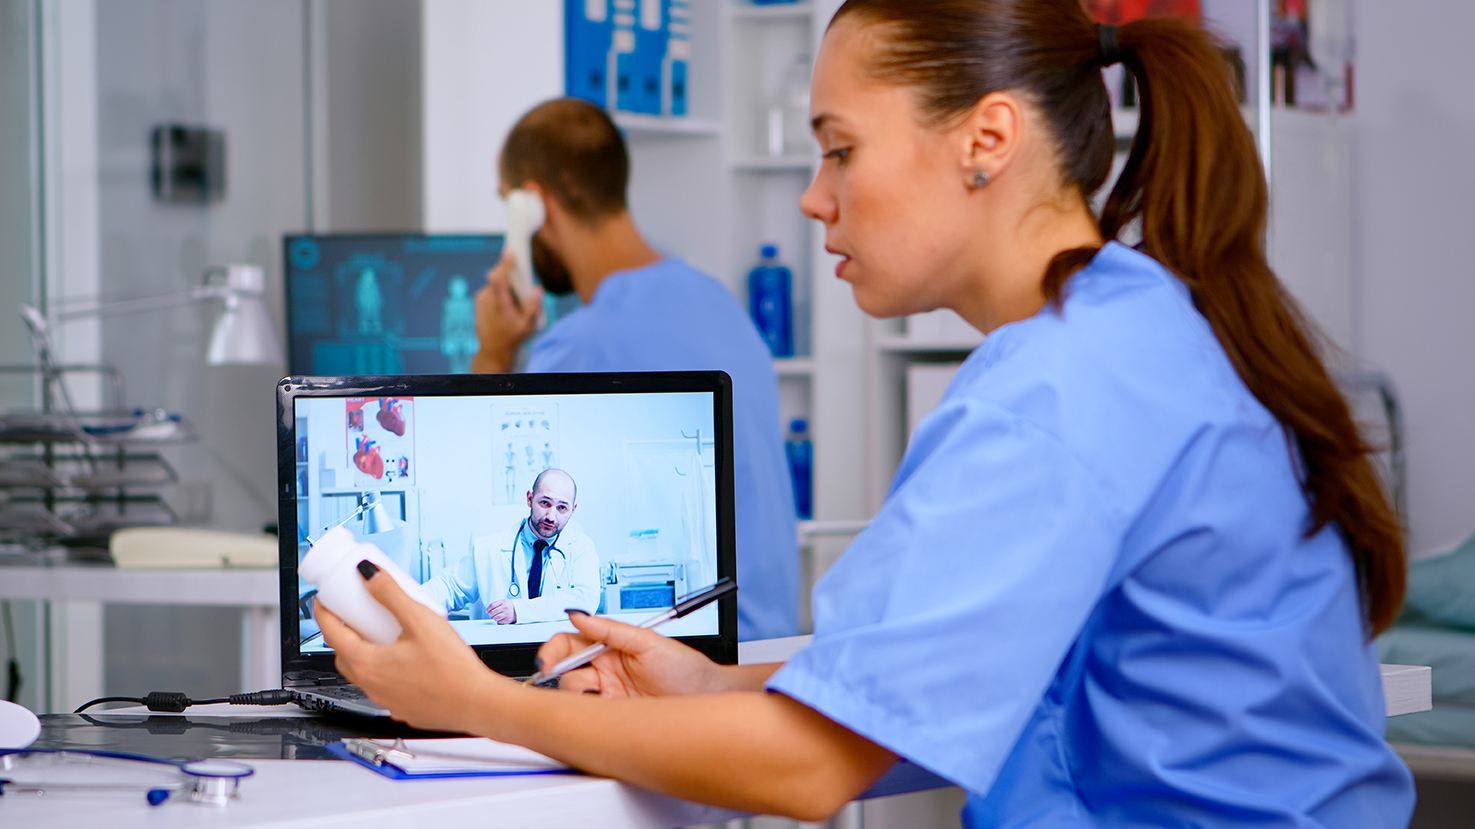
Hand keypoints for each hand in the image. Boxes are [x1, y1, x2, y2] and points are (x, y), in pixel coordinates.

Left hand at [316, 568, 506, 731]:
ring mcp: (386, 700)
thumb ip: (391, 595)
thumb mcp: (420, 620)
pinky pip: (385, 686)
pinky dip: (385, 670)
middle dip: (342, 633)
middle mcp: (372, 686)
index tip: (323, 601)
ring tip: (382, 634)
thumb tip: (369, 575)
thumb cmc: (452, 670)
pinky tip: (405, 660)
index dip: (323, 614)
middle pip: (344, 655)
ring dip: (364, 652)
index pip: (331, 634)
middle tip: (352, 616)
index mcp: (368, 665)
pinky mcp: (403, 707)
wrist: (476, 702)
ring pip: (364, 673)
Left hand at [471, 253, 543, 372]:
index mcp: (499, 304)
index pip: (499, 278)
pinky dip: (500, 292)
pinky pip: (491, 291)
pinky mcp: (479, 302)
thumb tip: (537, 290)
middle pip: (497, 278)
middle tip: (519, 275)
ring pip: (495, 285)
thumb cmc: (511, 338)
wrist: (492, 351)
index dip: (504, 264)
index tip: (510, 251)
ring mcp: (481, 300)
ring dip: (505, 286)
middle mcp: (487, 299)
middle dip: (508, 273)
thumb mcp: (527, 326)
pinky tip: (507, 305)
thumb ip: (533, 307)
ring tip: (515, 300)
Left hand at [488, 599, 516, 624]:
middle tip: (491, 614)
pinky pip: (499, 622)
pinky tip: (501, 618)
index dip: (488, 609)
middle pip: (492, 612)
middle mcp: (505, 607)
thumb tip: (488, 610)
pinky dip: (499, 621)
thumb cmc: (509, 606)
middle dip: (490, 614)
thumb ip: (497, 604)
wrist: (518, 611)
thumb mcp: (504, 601)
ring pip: (495, 618)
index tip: (487, 611)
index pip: (492, 605)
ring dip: (494, 618)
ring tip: (496, 616)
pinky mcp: (508, 619)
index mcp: (504, 601)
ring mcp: (507, 614)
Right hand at [536, 611, 730, 697]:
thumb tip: (580, 616)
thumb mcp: (648, 642)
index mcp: (610, 647)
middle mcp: (605, 670)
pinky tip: (597, 709)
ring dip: (574, 693)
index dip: (554, 651)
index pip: (570, 644)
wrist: (706, 697)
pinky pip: (590, 715)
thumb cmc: (685, 667)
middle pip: (565, 669)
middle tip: (556, 678)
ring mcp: (608, 694)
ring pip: (573, 694)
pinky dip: (586, 713)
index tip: (549, 660)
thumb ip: (611, 630)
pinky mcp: (614, 716)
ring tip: (591, 693)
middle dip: (555, 672)